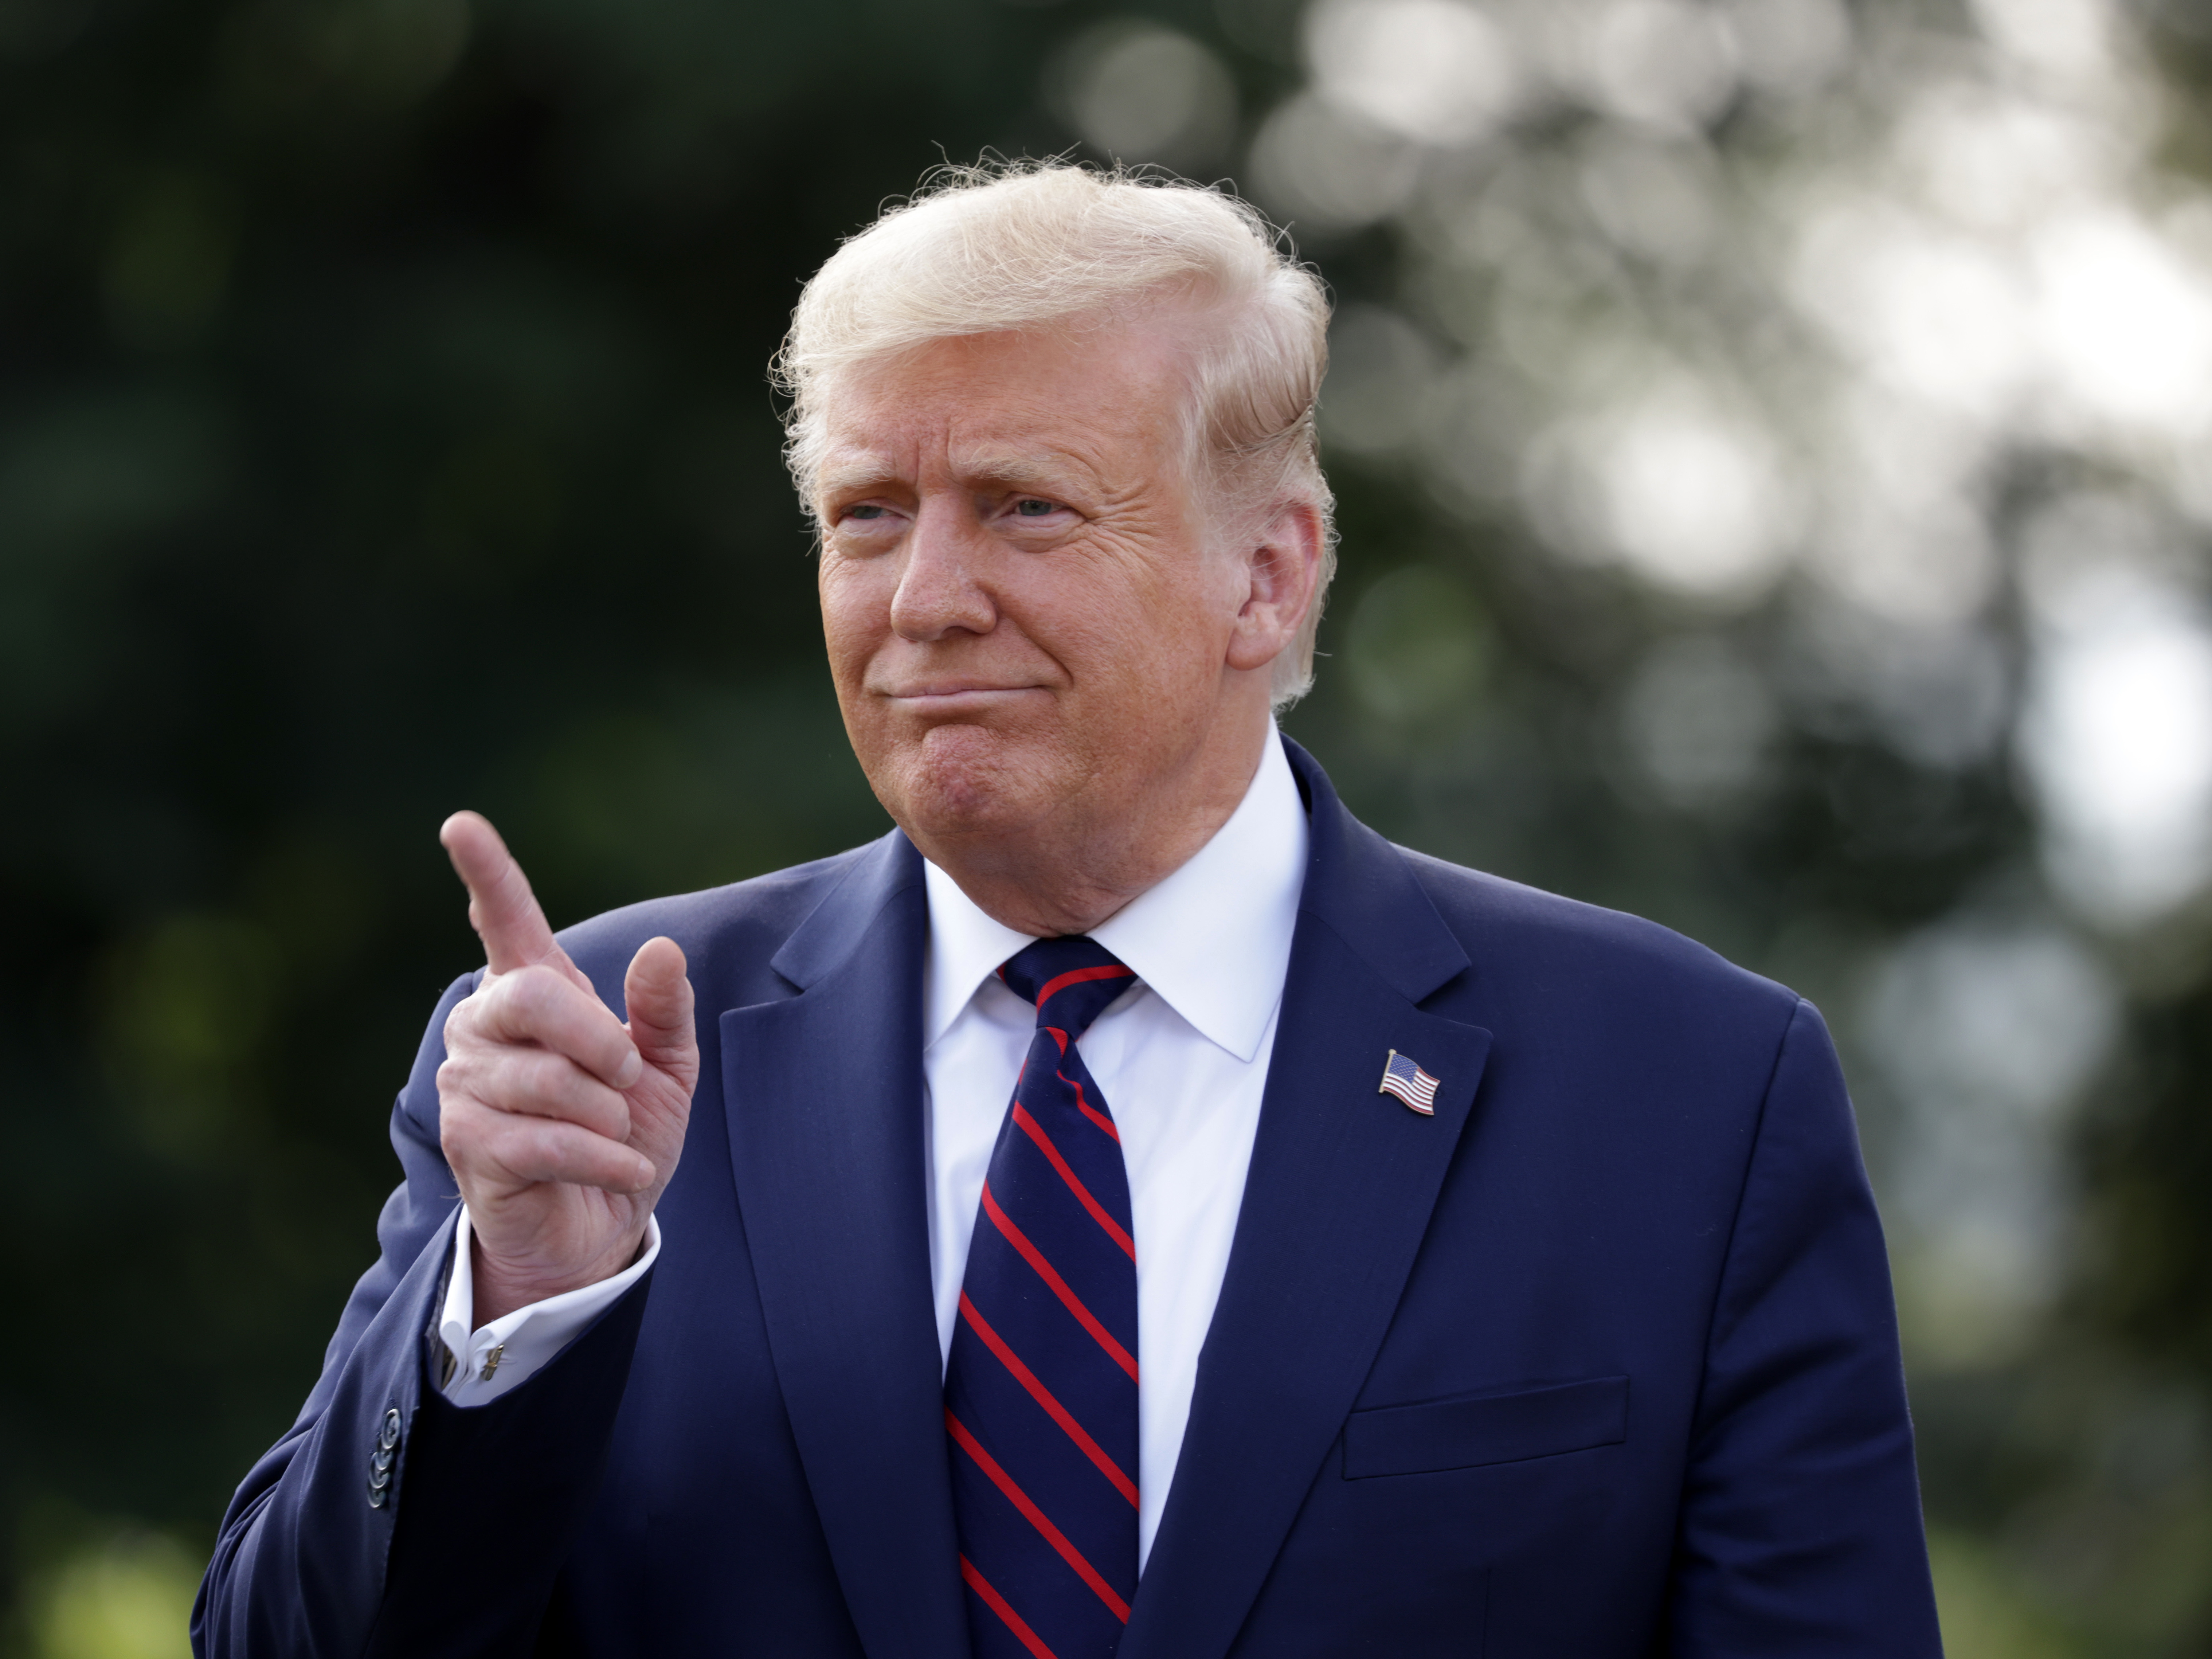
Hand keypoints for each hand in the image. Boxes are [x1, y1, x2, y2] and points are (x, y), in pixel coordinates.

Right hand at [434, 812, 697, 1323]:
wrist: (602, 1222)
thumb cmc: (623, 1131)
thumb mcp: (665, 1067)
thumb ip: (663, 1010)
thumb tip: (662, 949)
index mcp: (532, 994)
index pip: (505, 922)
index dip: (487, 873)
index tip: (461, 823)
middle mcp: (484, 1027)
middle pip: (535, 999)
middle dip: (600, 1042)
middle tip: (627, 1080)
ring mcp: (467, 1085)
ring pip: (550, 1080)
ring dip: (608, 1115)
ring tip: (615, 1133)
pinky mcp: (470, 1146)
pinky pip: (549, 1141)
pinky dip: (604, 1158)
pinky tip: (620, 1169)